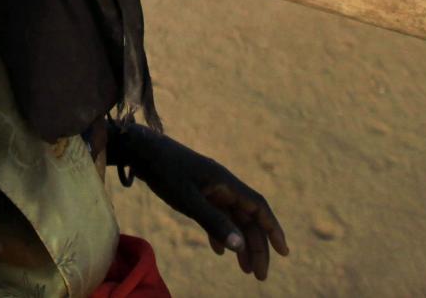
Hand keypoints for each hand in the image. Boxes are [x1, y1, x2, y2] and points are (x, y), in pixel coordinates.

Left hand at [109, 124, 288, 280]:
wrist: (140, 150)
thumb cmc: (164, 171)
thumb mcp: (188, 199)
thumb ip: (214, 222)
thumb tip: (241, 247)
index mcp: (225, 182)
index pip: (258, 207)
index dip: (273, 229)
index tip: (284, 253)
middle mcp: (222, 184)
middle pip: (248, 218)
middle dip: (257, 246)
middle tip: (259, 276)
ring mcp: (209, 187)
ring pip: (233, 218)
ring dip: (241, 243)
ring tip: (246, 270)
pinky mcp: (196, 190)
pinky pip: (216, 214)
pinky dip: (221, 233)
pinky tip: (219, 250)